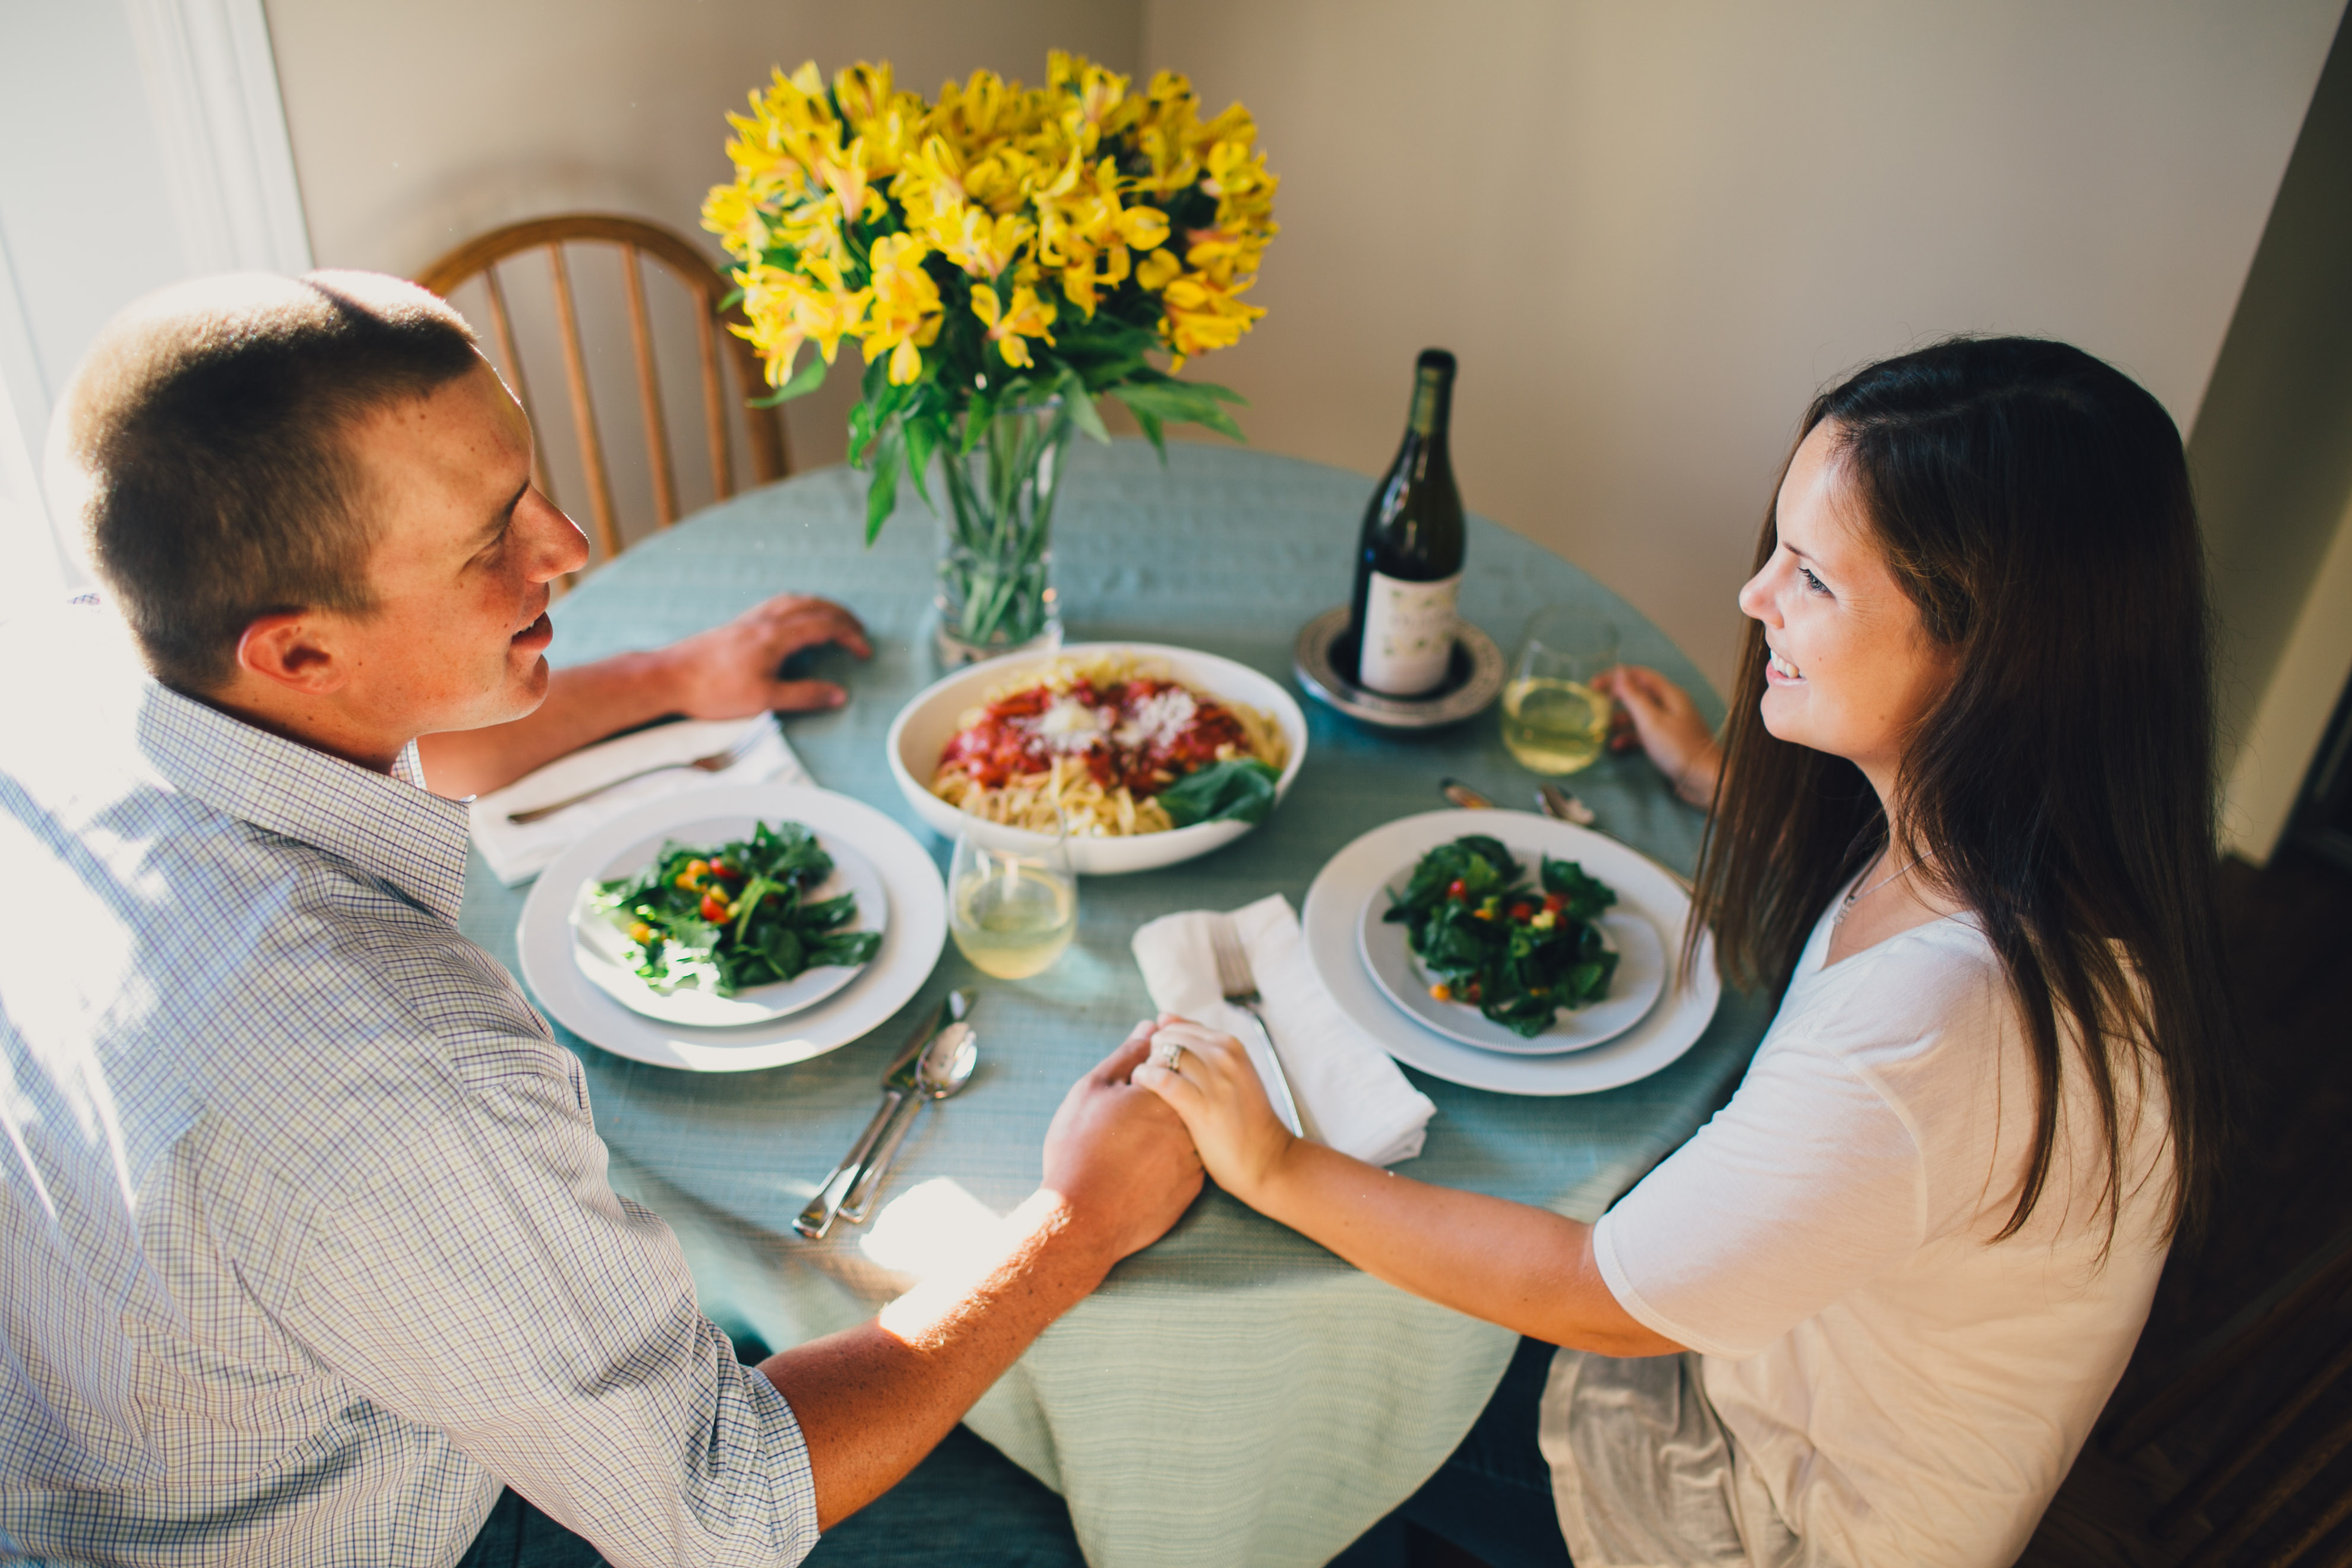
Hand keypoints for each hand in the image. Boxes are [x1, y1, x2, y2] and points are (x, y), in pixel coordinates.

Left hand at [655, 593, 871, 716]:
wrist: (669, 677)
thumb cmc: (713, 691)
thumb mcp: (764, 700)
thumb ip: (804, 696)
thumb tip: (839, 695)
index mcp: (776, 636)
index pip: (825, 627)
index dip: (850, 636)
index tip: (865, 652)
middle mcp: (765, 621)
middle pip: (814, 606)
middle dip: (842, 616)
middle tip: (859, 631)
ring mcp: (750, 620)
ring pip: (794, 601)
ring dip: (820, 606)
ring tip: (834, 619)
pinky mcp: (737, 625)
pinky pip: (776, 604)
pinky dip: (797, 606)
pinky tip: (793, 619)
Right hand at [1038, 1023, 1204, 1265]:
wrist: (1082, 1219)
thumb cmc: (1079, 1149)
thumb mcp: (1093, 1090)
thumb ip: (1128, 1054)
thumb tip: (1151, 1026)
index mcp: (1167, 1092)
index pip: (1174, 1063)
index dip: (1150, 1068)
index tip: (1129, 1085)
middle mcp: (1190, 1122)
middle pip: (1183, 1097)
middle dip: (1160, 1101)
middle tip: (1125, 1122)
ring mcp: (1195, 1157)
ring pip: (1187, 1131)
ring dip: (1167, 1132)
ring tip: (1132, 1147)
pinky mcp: (1193, 1187)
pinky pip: (1186, 1164)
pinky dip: (1169, 1162)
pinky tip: (1141, 1169)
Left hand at [1132, 1017, 1295, 1205]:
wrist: (1269, 1159)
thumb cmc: (1244, 1119)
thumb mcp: (1230, 1073)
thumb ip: (1200, 1047)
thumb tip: (1162, 1018)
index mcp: (1230, 1045)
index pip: (1181, 1027)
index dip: (1162, 1044)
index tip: (1159, 1066)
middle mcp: (1224, 1056)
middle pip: (1169, 1038)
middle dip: (1151, 1054)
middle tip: (1150, 1079)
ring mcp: (1215, 1080)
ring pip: (1164, 1054)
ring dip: (1147, 1067)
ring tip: (1145, 1087)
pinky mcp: (1202, 1106)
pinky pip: (1162, 1080)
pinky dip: (1146, 1080)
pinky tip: (1143, 1089)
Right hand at [1592, 665, 1721, 807]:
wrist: (1704, 780)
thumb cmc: (1678, 748)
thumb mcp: (1651, 720)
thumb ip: (1634, 696)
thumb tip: (1619, 673)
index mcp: (1669, 694)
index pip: (1638, 675)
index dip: (1615, 677)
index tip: (1592, 685)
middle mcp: (1670, 705)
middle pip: (1638, 694)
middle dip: (1615, 698)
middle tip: (1593, 705)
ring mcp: (1669, 724)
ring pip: (1639, 715)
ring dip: (1619, 720)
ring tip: (1601, 728)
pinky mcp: (1667, 742)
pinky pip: (1643, 733)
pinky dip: (1628, 737)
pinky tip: (1616, 746)